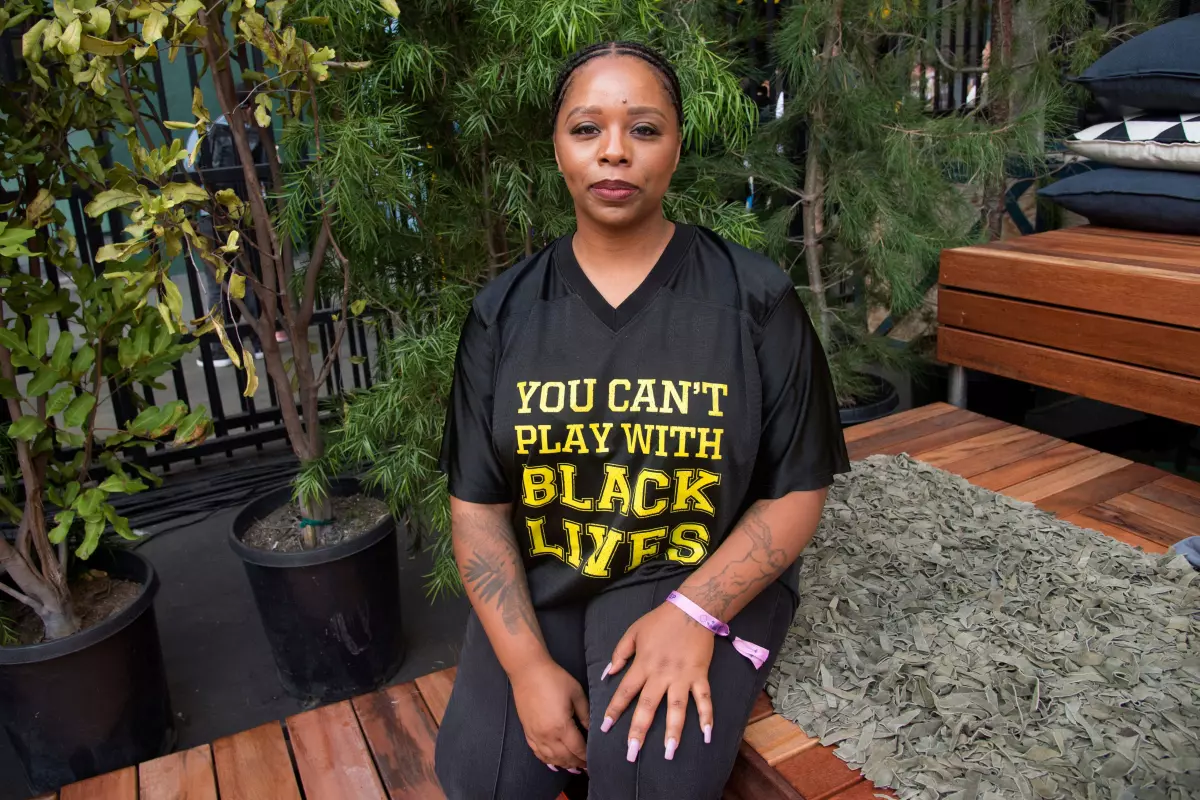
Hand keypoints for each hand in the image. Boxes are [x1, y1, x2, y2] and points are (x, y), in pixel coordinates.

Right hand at [510, 657, 589, 772]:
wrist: (528, 671)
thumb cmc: (554, 679)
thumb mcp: (577, 694)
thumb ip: (585, 715)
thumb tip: (592, 731)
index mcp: (561, 727)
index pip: (578, 749)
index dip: (587, 757)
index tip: (595, 759)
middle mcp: (547, 736)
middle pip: (565, 758)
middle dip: (577, 763)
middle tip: (587, 766)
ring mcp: (535, 736)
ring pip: (551, 759)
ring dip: (564, 764)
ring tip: (574, 767)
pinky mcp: (527, 732)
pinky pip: (538, 753)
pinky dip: (548, 761)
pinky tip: (554, 763)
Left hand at [600, 602, 714, 761]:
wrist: (691, 609)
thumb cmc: (660, 620)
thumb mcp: (633, 632)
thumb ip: (620, 653)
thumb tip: (607, 674)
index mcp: (643, 664)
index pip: (625, 692)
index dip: (614, 710)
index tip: (604, 728)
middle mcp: (661, 674)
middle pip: (648, 706)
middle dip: (639, 731)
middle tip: (632, 753)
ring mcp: (682, 676)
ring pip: (677, 708)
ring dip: (673, 732)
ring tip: (669, 753)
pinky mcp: (700, 675)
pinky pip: (704, 699)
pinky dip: (707, 717)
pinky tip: (707, 736)